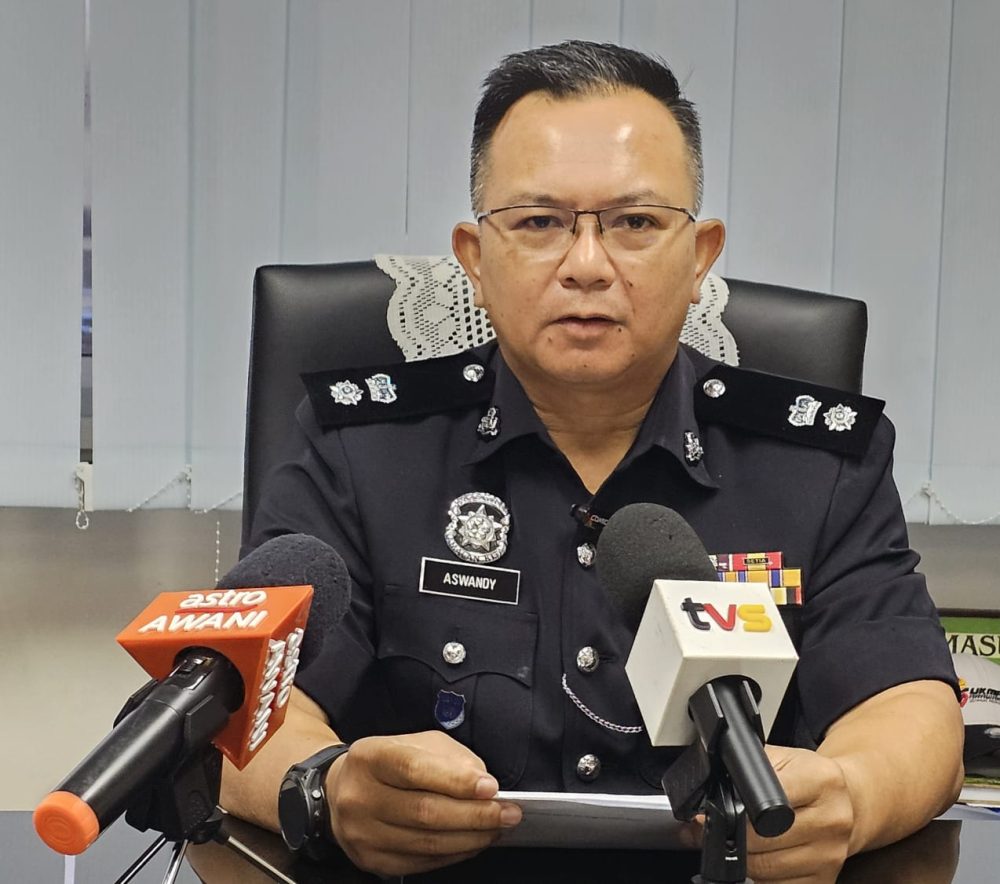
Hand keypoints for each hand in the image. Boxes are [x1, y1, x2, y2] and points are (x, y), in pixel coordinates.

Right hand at [325, 730, 521, 875]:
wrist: (340, 791)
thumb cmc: (387, 763)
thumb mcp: (415, 743)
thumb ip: (449, 757)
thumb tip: (482, 782)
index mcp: (370, 757)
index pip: (415, 770)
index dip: (456, 781)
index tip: (490, 788)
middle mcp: (360, 796)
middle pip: (425, 812)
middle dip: (475, 815)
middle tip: (509, 813)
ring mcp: (362, 833)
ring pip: (427, 843)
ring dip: (471, 838)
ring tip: (497, 828)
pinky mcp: (371, 861)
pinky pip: (422, 862)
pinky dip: (454, 854)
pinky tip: (472, 842)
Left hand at [682, 745, 854, 883]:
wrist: (847, 802)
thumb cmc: (809, 779)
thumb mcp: (781, 758)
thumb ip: (743, 770)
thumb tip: (700, 802)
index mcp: (821, 780)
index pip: (769, 801)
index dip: (738, 809)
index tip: (718, 810)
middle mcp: (832, 819)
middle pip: (763, 840)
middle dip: (733, 835)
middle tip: (721, 826)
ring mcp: (831, 855)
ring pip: (765, 870)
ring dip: (743, 859)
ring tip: (743, 839)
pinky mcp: (826, 880)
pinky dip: (761, 876)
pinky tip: (764, 856)